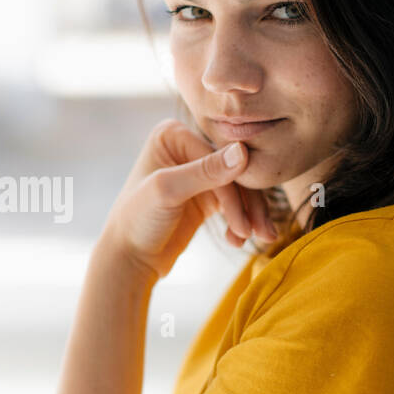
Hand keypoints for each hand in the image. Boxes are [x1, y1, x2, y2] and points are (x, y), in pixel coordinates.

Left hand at [101, 119, 278, 280]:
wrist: (129, 258)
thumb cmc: (136, 221)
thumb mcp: (168, 192)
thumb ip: (205, 172)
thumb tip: (244, 152)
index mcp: (172, 134)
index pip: (218, 158)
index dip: (235, 192)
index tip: (246, 224)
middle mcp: (186, 147)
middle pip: (233, 171)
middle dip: (249, 205)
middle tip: (264, 235)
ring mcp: (196, 172)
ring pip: (239, 188)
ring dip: (250, 215)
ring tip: (261, 239)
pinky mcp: (205, 195)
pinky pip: (235, 203)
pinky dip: (241, 221)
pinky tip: (237, 241)